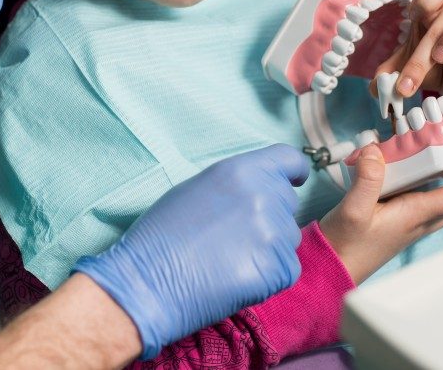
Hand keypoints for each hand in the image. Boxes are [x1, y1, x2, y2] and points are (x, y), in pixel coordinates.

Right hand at [73, 145, 309, 359]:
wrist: (149, 282)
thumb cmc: (162, 234)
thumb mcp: (196, 188)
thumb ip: (237, 183)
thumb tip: (259, 188)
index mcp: (242, 171)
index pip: (290, 160)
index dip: (292, 171)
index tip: (293, 179)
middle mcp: (264, 197)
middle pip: (287, 202)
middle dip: (270, 214)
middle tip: (235, 234)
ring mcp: (275, 234)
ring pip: (288, 236)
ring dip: (269, 245)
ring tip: (230, 257)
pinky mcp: (279, 270)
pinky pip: (286, 267)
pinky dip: (269, 273)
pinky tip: (236, 276)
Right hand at [320, 144, 442, 282]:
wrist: (332, 268)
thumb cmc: (345, 245)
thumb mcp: (353, 209)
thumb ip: (367, 179)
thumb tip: (376, 150)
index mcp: (414, 215)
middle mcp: (416, 220)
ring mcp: (406, 223)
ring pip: (438, 200)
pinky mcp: (394, 222)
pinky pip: (421, 200)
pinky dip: (426, 183)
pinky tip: (412, 172)